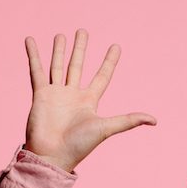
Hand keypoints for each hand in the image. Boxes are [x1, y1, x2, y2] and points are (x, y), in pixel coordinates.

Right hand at [22, 28, 155, 172]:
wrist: (52, 156)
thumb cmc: (79, 145)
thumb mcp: (106, 128)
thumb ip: (128, 120)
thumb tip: (155, 120)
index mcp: (89, 101)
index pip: (102, 76)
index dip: (109, 62)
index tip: (116, 46)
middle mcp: (73, 95)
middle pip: (78, 66)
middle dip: (81, 49)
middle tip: (83, 31)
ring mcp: (56, 94)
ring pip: (58, 66)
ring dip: (60, 50)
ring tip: (61, 35)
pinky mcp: (40, 94)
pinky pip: (37, 71)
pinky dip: (34, 55)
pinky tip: (31, 40)